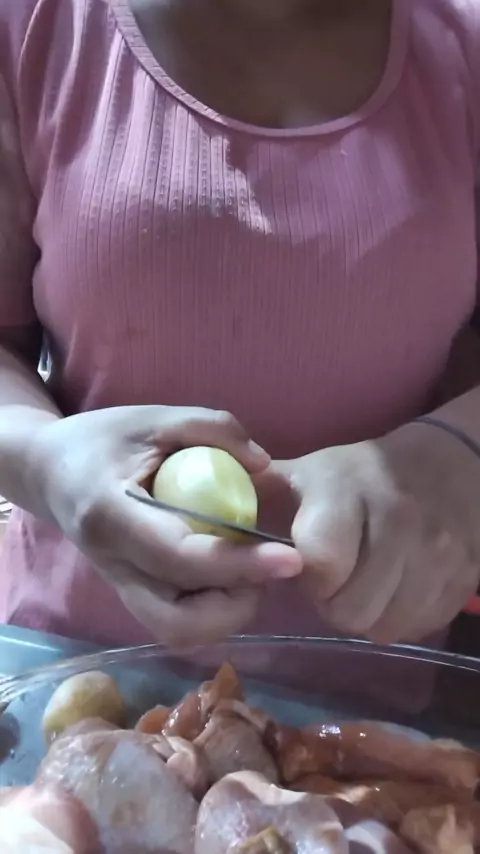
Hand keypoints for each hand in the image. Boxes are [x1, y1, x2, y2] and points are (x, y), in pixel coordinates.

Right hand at [27, 406, 300, 645]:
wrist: (49, 469)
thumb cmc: (102, 438)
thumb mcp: (156, 417)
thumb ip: (214, 429)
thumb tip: (266, 466)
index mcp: (112, 515)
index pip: (180, 557)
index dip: (240, 564)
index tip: (291, 558)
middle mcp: (113, 563)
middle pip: (178, 621)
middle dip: (235, 603)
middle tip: (265, 564)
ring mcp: (119, 585)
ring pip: (177, 631)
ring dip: (225, 612)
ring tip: (248, 569)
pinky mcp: (130, 593)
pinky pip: (174, 620)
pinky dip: (211, 608)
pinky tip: (226, 572)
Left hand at [273, 423, 479, 641]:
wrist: (447, 467)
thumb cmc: (359, 475)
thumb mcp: (306, 473)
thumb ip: (257, 496)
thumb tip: (207, 517)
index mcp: (347, 489)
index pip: (321, 564)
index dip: (307, 577)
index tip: (305, 565)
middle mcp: (399, 519)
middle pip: (352, 609)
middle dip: (333, 602)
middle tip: (335, 580)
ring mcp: (438, 551)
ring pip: (386, 626)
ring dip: (367, 614)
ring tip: (363, 583)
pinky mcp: (463, 578)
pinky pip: (418, 626)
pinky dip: (399, 616)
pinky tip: (393, 588)